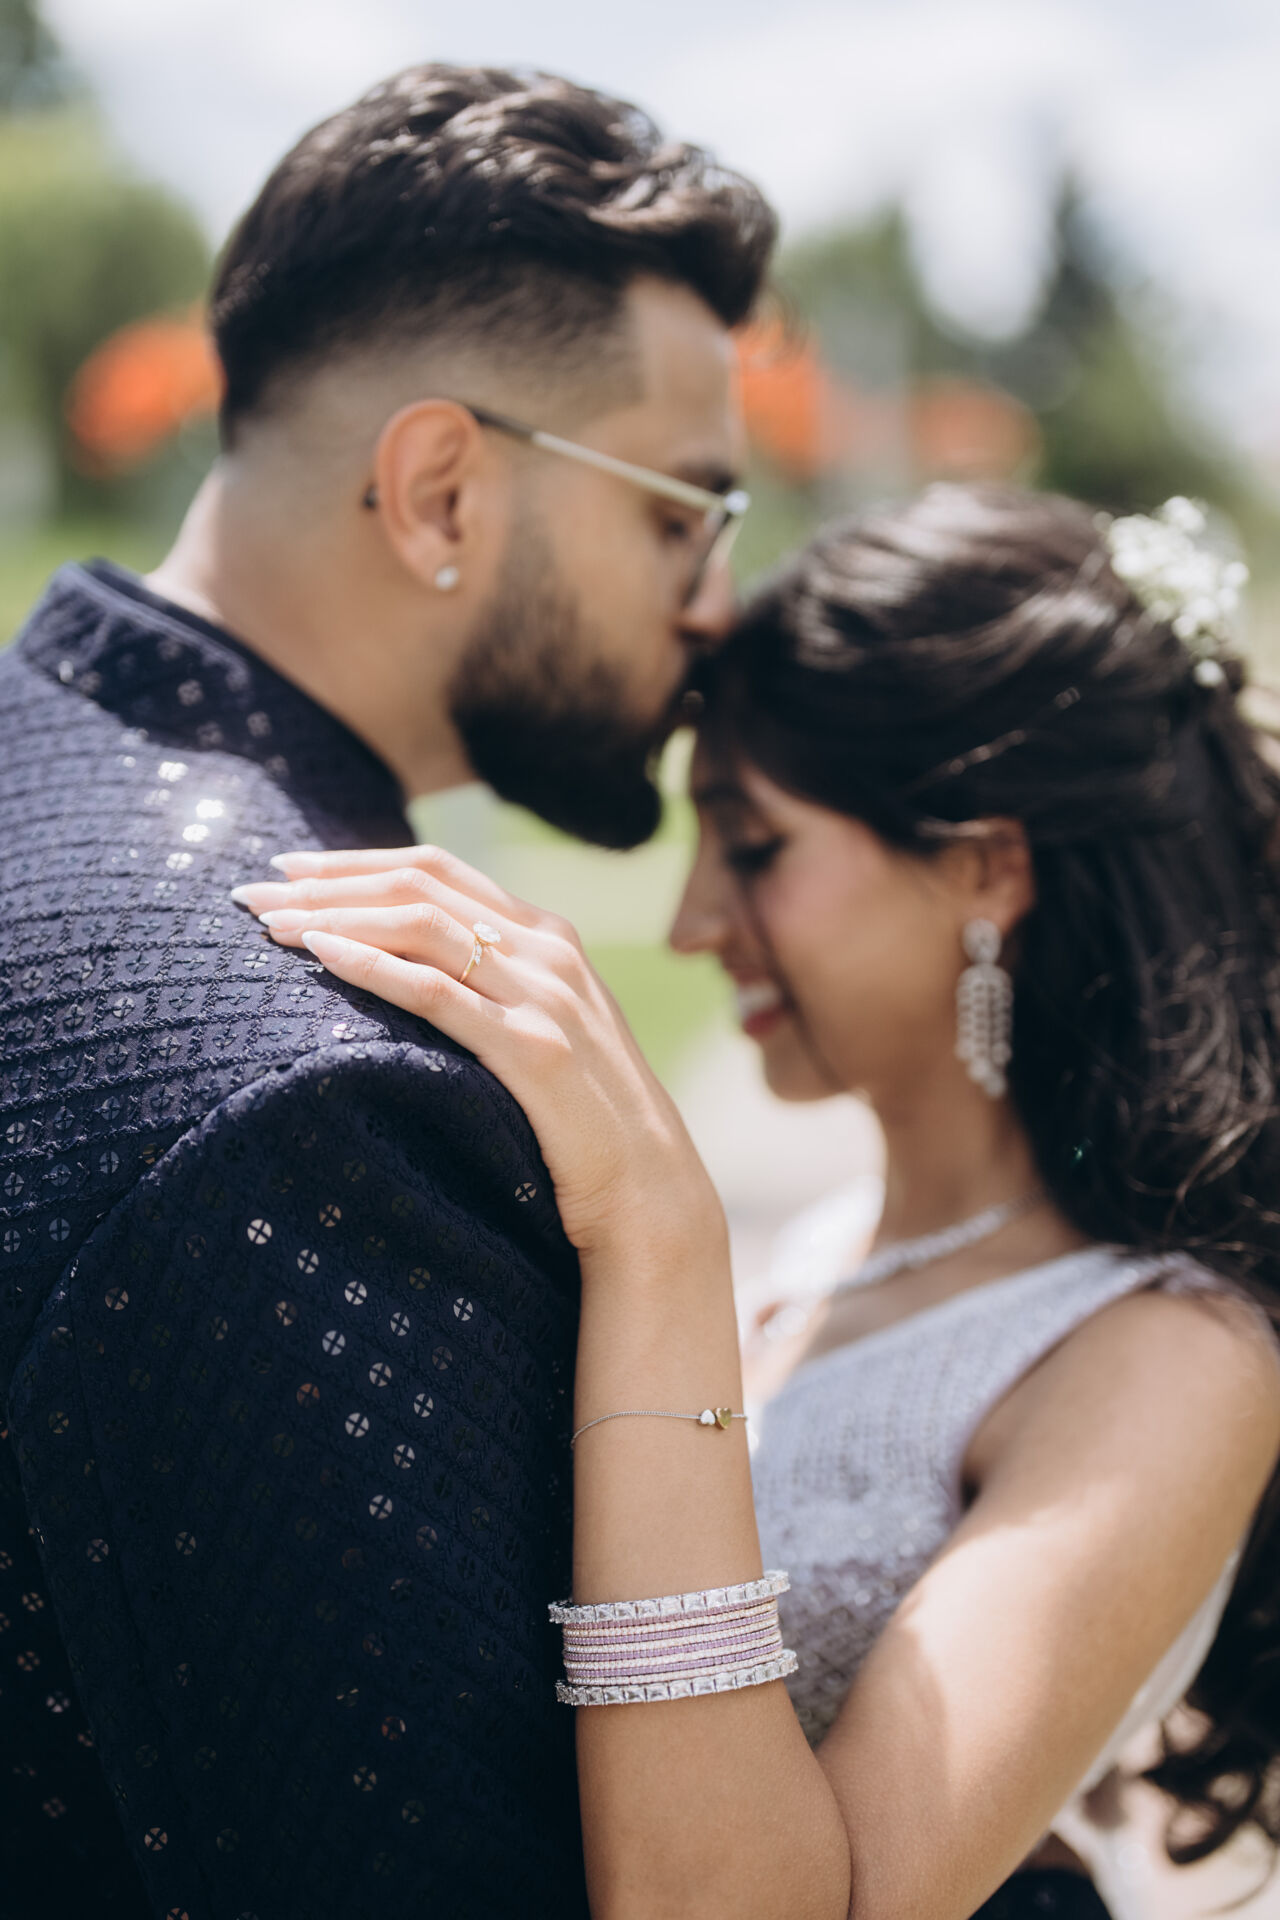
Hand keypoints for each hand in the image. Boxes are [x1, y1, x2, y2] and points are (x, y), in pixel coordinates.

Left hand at [230, 845, 722, 1258]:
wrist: (649, 1192)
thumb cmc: (581, 1122)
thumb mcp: (539, 1032)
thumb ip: (491, 989)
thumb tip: (405, 970)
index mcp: (548, 936)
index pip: (436, 870)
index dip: (356, 860)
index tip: (289, 869)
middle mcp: (548, 950)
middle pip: (418, 886)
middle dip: (328, 882)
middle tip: (253, 894)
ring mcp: (545, 995)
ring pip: (422, 925)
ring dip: (335, 915)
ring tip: (269, 925)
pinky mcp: (533, 1049)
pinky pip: (438, 993)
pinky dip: (374, 965)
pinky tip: (320, 955)